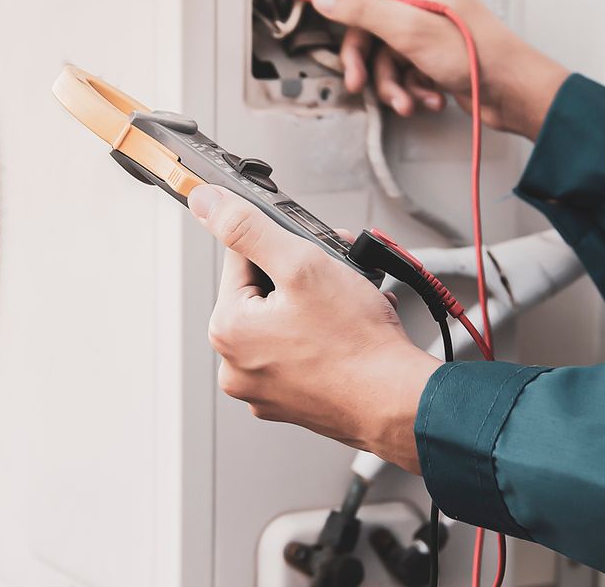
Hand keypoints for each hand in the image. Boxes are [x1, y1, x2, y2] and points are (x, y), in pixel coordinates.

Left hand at [189, 185, 440, 472]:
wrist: (398, 401)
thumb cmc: (357, 343)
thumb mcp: (301, 264)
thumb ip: (248, 228)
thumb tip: (205, 202)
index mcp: (227, 330)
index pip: (241, 260)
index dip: (281, 246)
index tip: (311, 250)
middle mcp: (236, 366)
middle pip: (263, 293)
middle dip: (303, 275)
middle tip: (338, 275)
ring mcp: (264, 389)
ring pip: (285, 322)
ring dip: (316, 304)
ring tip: (350, 304)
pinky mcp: (292, 402)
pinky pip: (300, 354)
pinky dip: (323, 337)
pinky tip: (349, 331)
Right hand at [308, 0, 568, 137]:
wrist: (512, 93)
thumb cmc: (480, 54)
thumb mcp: (410, 29)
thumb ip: (362, 9)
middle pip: (369, 14)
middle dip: (363, 53)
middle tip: (356, 75)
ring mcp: (426, 26)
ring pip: (382, 49)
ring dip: (389, 81)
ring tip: (402, 98)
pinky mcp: (430, 53)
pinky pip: (400, 67)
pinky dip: (407, 87)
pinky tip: (423, 98)